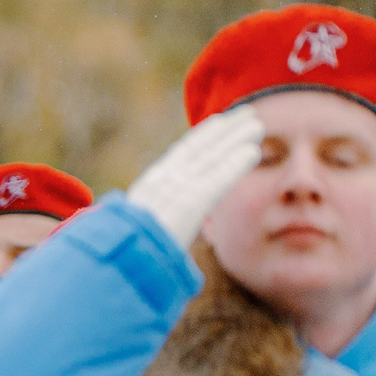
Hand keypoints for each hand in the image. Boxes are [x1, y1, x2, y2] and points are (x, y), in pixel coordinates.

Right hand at [128, 109, 264, 248]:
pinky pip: (217, 179)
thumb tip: (159, 227)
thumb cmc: (125, 252)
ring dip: (236, 139)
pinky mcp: (190, 203)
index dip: (205, 135)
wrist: (118, 262)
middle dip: (225, 129)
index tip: (222, 122)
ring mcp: (176, 190)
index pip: (182, 152)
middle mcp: (163, 180)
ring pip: (211, 157)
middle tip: (248, 113)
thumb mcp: (137, 229)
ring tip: (258, 126)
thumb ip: (154, 219)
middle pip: (200, 147)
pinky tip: (253, 152)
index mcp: (151, 184)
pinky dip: (235, 164)